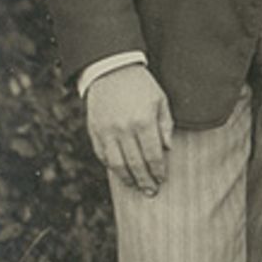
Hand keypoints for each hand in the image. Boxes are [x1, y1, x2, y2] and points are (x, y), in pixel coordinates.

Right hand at [85, 65, 173, 194]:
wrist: (111, 68)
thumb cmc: (141, 85)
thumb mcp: (161, 101)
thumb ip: (165, 126)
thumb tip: (167, 149)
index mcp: (143, 122)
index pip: (152, 156)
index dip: (158, 171)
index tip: (162, 180)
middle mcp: (123, 129)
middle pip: (135, 164)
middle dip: (144, 181)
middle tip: (151, 192)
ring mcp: (106, 131)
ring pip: (116, 164)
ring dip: (127, 179)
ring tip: (136, 187)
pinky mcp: (94, 130)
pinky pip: (102, 154)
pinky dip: (111, 166)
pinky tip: (120, 172)